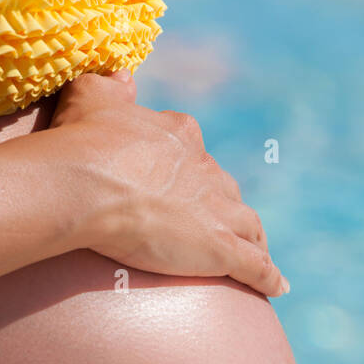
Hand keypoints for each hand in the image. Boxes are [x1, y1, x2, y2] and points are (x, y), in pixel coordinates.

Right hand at [50, 70, 288, 297]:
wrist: (89, 183)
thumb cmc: (84, 142)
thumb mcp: (90, 99)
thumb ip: (108, 86)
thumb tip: (122, 76)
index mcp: (181, 136)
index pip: (197, 152)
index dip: (196, 170)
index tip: (191, 181)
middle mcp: (207, 171)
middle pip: (228, 191)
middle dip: (229, 207)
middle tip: (225, 224)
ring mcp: (218, 211)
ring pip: (250, 227)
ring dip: (256, 240)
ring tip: (259, 255)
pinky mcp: (221, 248)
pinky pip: (256, 266)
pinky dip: (269, 276)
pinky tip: (279, 287)